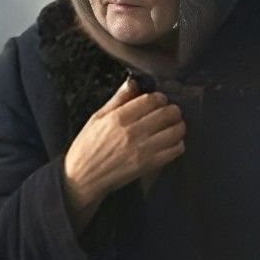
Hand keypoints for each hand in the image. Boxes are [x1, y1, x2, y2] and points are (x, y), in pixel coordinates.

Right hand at [62, 79, 184, 222]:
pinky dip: (177, 145)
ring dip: (178, 126)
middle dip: (172, 110)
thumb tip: (132, 82)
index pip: (152, 99)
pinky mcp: (148, 164)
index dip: (160, 98)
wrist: (82, 177)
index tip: (160, 101)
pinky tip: (170, 144)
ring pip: (175, 131)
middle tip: (170, 113)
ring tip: (173, 127)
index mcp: (118, 117)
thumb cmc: (87, 148)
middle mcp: (132, 131)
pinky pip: (174, 150)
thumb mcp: (97, 118)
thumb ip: (117, 99)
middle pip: (167, 113)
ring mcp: (141, 149)